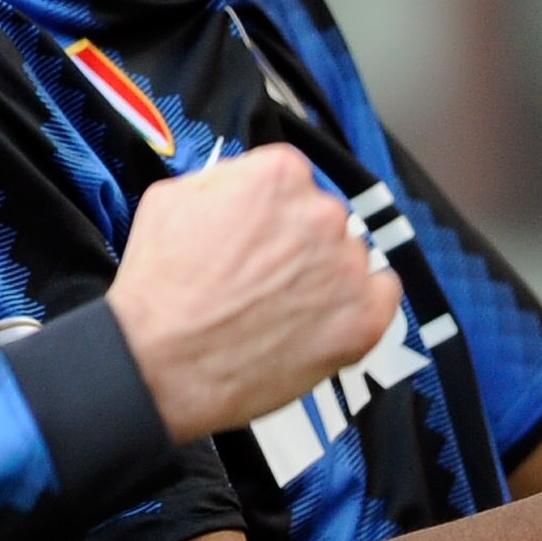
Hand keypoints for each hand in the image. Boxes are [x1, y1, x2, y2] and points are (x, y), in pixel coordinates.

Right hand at [110, 145, 400, 443]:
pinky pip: (382, 294)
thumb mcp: (171, 199)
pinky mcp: (364, 318)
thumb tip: (246, 181)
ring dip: (325, 276)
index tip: (258, 237)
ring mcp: (347, 265)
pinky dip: (359, 306)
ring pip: (350, 257)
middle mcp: (323, 212)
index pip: (294, 182)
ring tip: (281, 310)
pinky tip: (322, 321)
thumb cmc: (159, 289)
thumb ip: (224, 179)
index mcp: (280, 174)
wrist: (158, 366)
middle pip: (324, 219)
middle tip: (263, 280)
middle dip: (299, 244)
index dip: (272, 214)